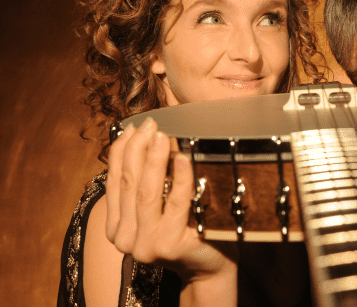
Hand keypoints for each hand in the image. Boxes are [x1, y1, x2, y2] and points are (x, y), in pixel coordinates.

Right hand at [105, 118, 236, 303]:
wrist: (208, 265)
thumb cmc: (185, 230)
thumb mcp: (158, 208)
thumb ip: (145, 185)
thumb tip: (142, 139)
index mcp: (115, 227)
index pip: (114, 181)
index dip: (122, 152)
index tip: (133, 128)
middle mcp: (124, 238)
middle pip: (129, 183)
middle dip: (138, 149)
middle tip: (151, 125)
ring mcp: (145, 244)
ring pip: (148, 192)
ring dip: (155, 160)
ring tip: (163, 136)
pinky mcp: (169, 245)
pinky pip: (176, 204)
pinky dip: (180, 179)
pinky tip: (183, 158)